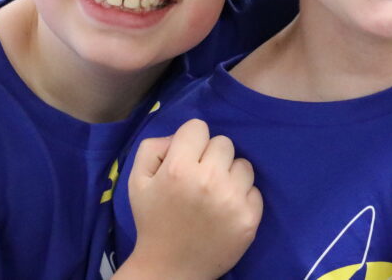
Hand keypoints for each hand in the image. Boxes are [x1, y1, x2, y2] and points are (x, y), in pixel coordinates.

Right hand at [124, 119, 261, 279]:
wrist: (170, 268)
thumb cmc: (153, 220)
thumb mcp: (137, 180)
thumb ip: (154, 147)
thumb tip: (181, 136)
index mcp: (178, 168)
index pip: (198, 127)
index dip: (190, 141)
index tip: (186, 159)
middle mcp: (208, 180)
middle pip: (223, 142)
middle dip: (211, 156)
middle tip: (200, 178)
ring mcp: (232, 200)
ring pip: (243, 164)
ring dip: (230, 174)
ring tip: (215, 193)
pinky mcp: (249, 218)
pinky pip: (254, 189)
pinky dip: (242, 196)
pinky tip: (225, 210)